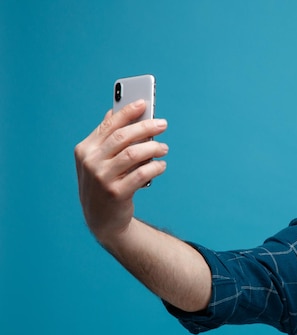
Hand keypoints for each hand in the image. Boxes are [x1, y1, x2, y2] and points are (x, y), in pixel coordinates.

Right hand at [74, 99, 168, 243]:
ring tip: (164, 148)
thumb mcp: (98, 161)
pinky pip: (142, 174)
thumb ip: (105, 138)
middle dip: (146, 127)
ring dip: (153, 148)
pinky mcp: (116, 193)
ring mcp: (102, 178)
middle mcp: (90, 162)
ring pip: (134, 154)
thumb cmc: (104, 184)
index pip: (109, 125)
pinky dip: (155, 167)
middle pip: (123, 136)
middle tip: (163, 124)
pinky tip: (161, 165)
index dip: (128, 112)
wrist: (102, 221)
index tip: (144, 103)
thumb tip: (115, 111)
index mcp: (85, 149)